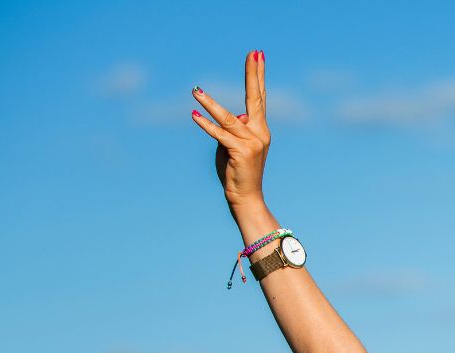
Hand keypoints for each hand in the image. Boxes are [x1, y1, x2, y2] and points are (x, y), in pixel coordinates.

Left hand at [190, 51, 270, 208]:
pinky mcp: (239, 151)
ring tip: (195, 91)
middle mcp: (260, 133)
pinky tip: (194, 115)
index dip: (258, 76)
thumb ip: (232, 128)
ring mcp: (252, 142)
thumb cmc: (237, 171)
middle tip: (253, 53)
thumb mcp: (234, 145)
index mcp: (261, 130)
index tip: (258, 56)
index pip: (260, 98)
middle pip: (256, 99)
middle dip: (253, 75)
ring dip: (209, 104)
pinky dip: (206, 125)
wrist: (246, 197)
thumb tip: (235, 116)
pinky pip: (219, 135)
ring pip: (228, 118)